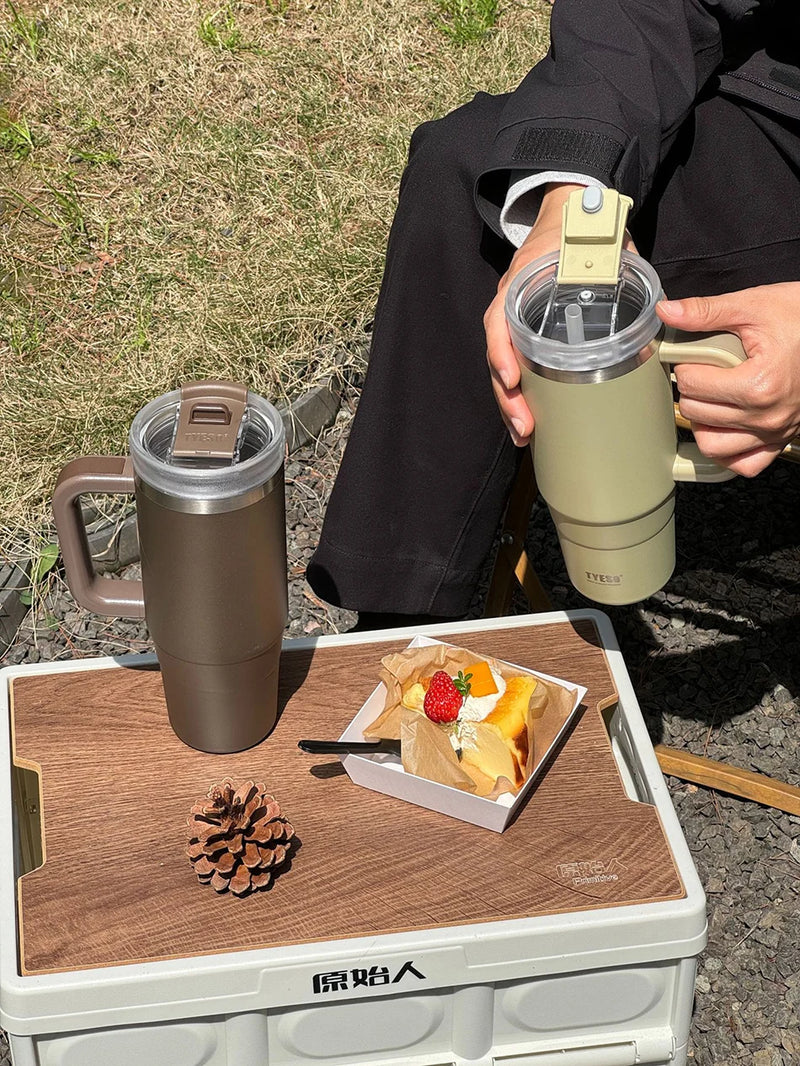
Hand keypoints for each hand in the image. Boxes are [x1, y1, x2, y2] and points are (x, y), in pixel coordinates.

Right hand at [485, 183, 634, 445]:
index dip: (503, 351)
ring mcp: (517, 321)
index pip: (500, 320)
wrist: (568, 212)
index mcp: (522, 282)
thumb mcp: (602, 245)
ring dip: (512, 404)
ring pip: (505, 368)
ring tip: (524, 434)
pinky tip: (532, 421)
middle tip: (524, 427)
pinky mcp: (528, 334)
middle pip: (499, 356)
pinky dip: (523, 395)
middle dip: (508, 397)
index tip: (512, 378)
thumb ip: (621, 270)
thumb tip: (658, 309)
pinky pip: (518, 366)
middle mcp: (512, 305)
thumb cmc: (582, 230)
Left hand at [657, 283, 799, 476]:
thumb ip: (706, 311)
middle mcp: (767, 416)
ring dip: (701, 424)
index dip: (685, 366)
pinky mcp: (781, 439)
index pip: (692, 385)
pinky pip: (745, 464)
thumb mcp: (753, 306)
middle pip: (696, 414)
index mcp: (758, 385)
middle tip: (700, 373)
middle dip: (691, 391)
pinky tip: (723, 428)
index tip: (694, 357)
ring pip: (712, 446)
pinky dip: (727, 452)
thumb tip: (666, 311)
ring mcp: (775, 432)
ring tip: (709, 399)